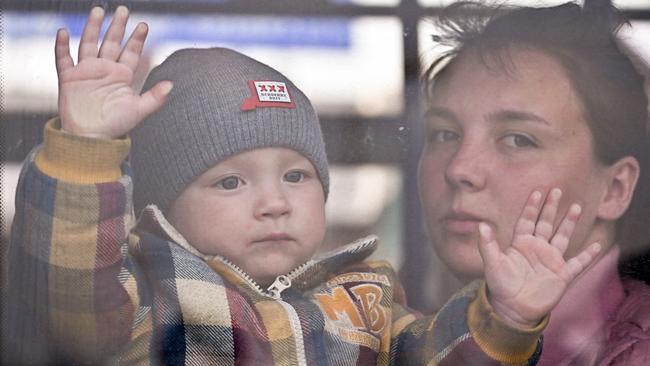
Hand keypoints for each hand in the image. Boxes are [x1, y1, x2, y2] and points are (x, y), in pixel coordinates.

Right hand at [56, 6, 171, 138]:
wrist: (91, 138)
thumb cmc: (116, 126)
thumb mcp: (139, 110)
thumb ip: (155, 97)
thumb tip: (171, 85)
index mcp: (122, 76)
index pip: (131, 53)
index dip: (137, 39)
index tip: (144, 25)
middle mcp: (105, 70)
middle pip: (111, 42)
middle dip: (117, 26)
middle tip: (123, 10)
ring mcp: (86, 72)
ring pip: (89, 44)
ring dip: (92, 28)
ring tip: (98, 11)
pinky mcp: (69, 79)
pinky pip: (64, 59)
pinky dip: (62, 46)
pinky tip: (64, 32)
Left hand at [479, 188, 600, 327]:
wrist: (512, 309)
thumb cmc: (500, 285)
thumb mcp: (492, 264)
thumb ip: (487, 244)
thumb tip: (481, 225)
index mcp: (521, 244)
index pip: (527, 220)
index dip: (531, 207)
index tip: (536, 192)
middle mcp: (537, 248)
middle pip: (546, 223)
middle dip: (551, 208)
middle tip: (556, 190)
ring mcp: (551, 260)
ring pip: (562, 237)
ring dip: (569, 223)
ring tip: (576, 206)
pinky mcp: (562, 275)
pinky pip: (577, 263)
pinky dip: (587, 256)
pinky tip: (595, 246)